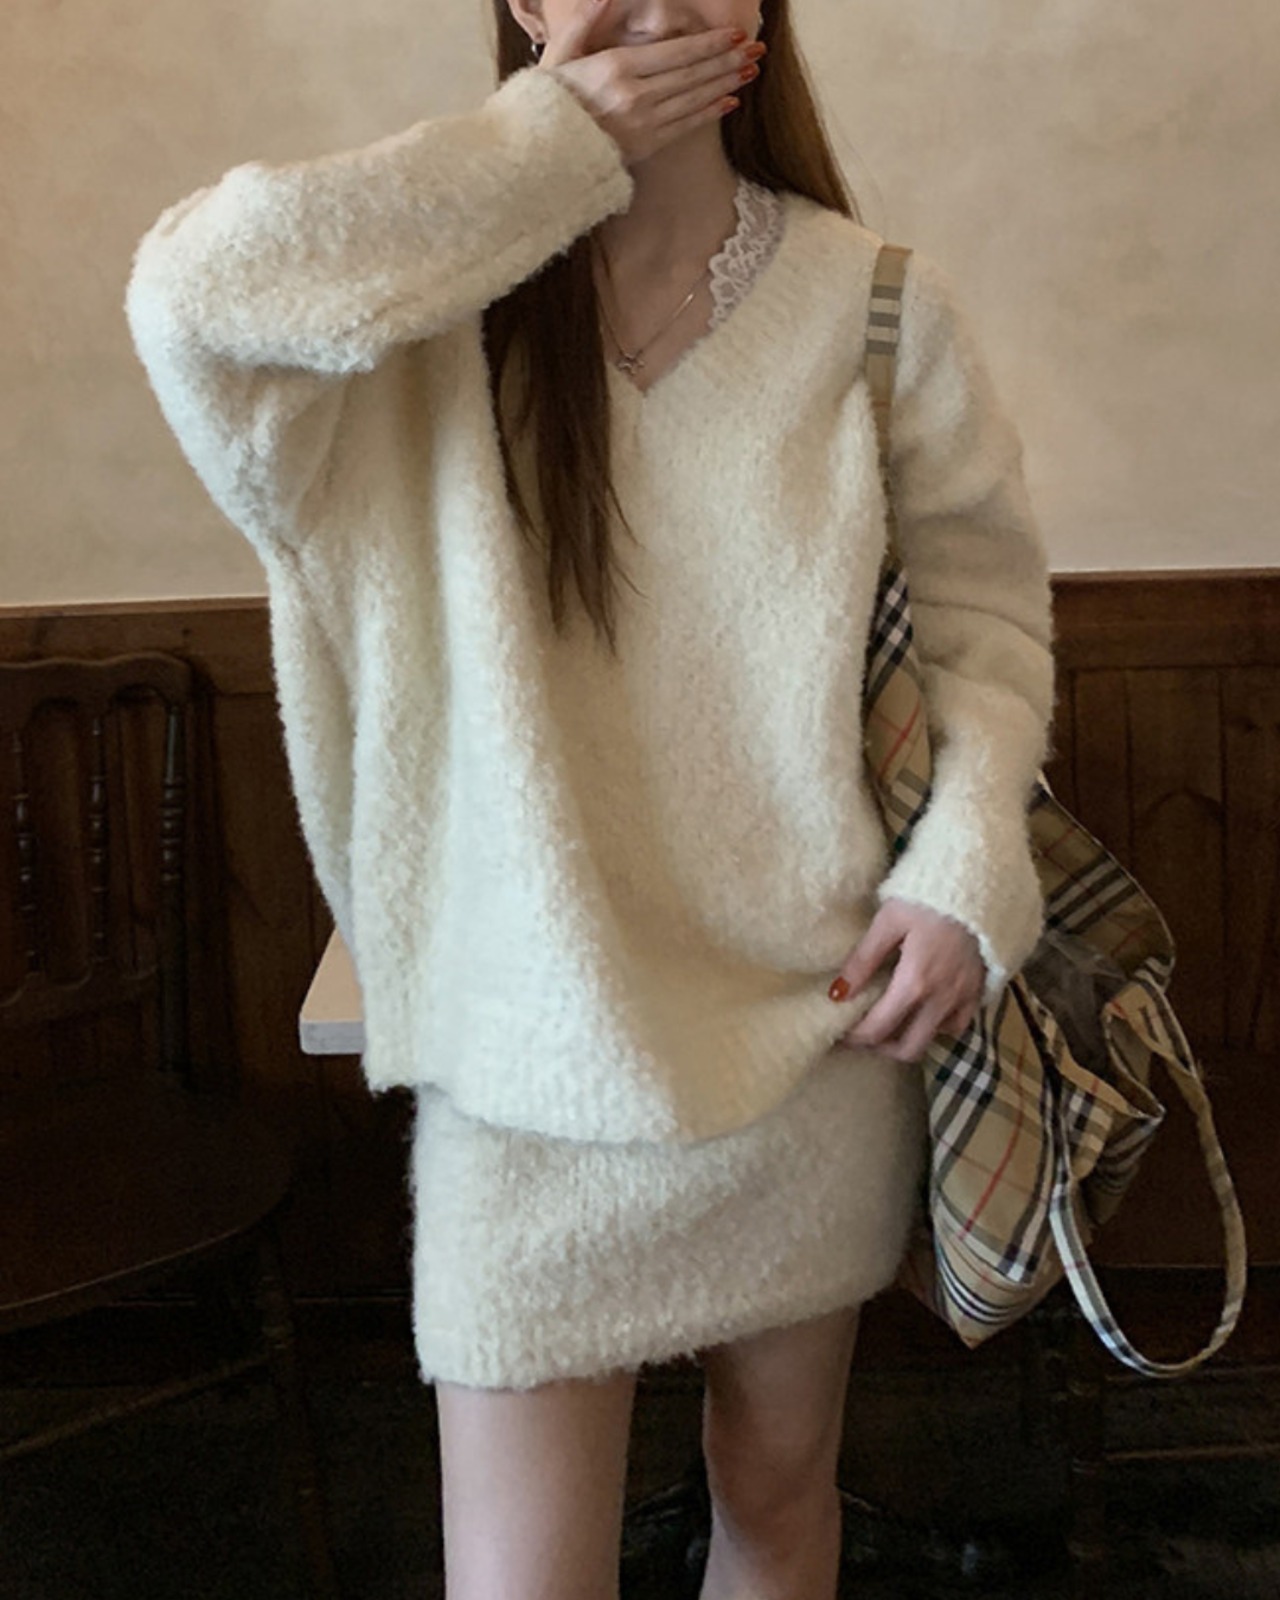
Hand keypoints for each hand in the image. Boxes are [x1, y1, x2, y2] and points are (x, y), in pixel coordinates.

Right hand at [539, 0, 761, 165]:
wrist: (540, 154)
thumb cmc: (548, 100)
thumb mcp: (559, 53)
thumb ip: (585, 20)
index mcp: (616, 67)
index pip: (675, 52)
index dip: (709, 44)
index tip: (733, 35)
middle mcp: (634, 95)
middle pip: (691, 74)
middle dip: (727, 60)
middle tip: (755, 50)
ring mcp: (642, 124)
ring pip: (694, 99)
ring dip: (725, 84)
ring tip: (749, 71)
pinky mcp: (645, 147)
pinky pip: (685, 126)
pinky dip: (709, 112)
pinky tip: (728, 101)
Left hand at [830, 899, 984, 1062]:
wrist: (979, 883)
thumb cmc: (928, 897)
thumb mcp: (888, 921)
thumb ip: (862, 960)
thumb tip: (837, 994)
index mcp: (914, 983)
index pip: (878, 1030)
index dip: (854, 1039)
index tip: (840, 1034)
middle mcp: (941, 1000)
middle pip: (908, 1048)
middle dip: (880, 1049)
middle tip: (860, 1036)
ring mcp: (964, 998)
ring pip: (934, 1039)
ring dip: (908, 1039)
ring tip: (888, 1023)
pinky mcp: (979, 991)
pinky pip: (957, 1024)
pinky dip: (937, 1026)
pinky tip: (922, 1010)